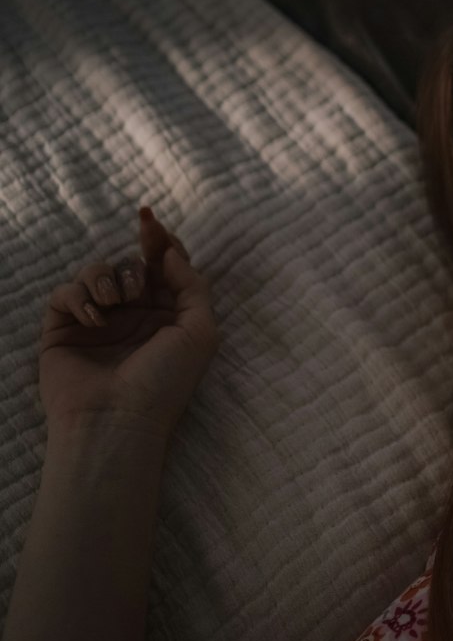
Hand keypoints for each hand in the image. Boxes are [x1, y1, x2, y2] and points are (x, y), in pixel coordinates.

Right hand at [38, 207, 219, 440]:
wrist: (117, 421)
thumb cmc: (165, 381)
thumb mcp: (200, 330)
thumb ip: (192, 284)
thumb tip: (171, 252)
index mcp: (168, 316)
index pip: (164, 267)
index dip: (159, 240)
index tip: (148, 220)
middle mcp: (134, 317)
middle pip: (131, 264)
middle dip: (135, 264)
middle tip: (137, 288)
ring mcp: (99, 322)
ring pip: (97, 272)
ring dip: (107, 277)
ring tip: (114, 304)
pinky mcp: (65, 330)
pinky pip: (66, 293)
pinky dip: (79, 296)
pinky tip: (94, 318)